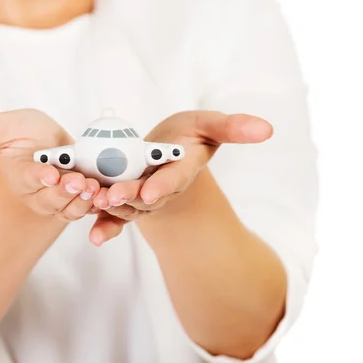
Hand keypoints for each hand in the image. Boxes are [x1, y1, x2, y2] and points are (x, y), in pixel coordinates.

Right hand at [0, 109, 102, 222]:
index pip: (27, 179)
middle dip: (65, 191)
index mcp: (20, 175)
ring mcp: (60, 199)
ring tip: (95, 188)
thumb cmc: (24, 133)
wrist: (51, 142)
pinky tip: (108, 195)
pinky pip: (89, 208)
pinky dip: (98, 205)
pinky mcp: (80, 201)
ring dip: (83, 200)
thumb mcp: (2, 126)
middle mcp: (39, 193)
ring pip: (71, 207)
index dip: (37, 177)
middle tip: (79, 181)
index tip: (49, 173)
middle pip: (51, 198)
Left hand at [89, 111, 272, 244]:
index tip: (151, 192)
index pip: (174, 177)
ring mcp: (141, 196)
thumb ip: (232, 127)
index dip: (164, 185)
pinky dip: (105, 227)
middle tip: (114, 196)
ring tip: (97, 203)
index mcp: (180, 168)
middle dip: (131, 197)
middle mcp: (161, 186)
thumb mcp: (208, 125)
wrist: (166, 153)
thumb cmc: (187, 136)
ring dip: (111, 208)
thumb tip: (267, 128)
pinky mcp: (124, 202)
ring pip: (126, 206)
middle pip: (146, 195)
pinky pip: (114, 217)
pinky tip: (95, 237)